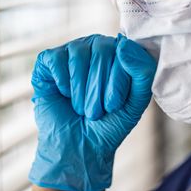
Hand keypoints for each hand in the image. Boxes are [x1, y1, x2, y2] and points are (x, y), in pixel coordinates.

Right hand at [28, 34, 156, 190]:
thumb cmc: (108, 123)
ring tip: (80, 107)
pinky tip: (64, 94)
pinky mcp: (48, 60)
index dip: (118, 80)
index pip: (124, 50)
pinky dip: (62, 82)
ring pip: (78, 53)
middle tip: (95, 111)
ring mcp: (71, 51)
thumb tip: (124, 44)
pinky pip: (56, 59)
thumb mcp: (134, 102)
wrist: (77, 146)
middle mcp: (96, 45)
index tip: (113, 105)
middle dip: (99, 87)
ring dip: (80, 88)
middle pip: (102, 49)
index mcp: (120, 52)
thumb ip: (142, 72)